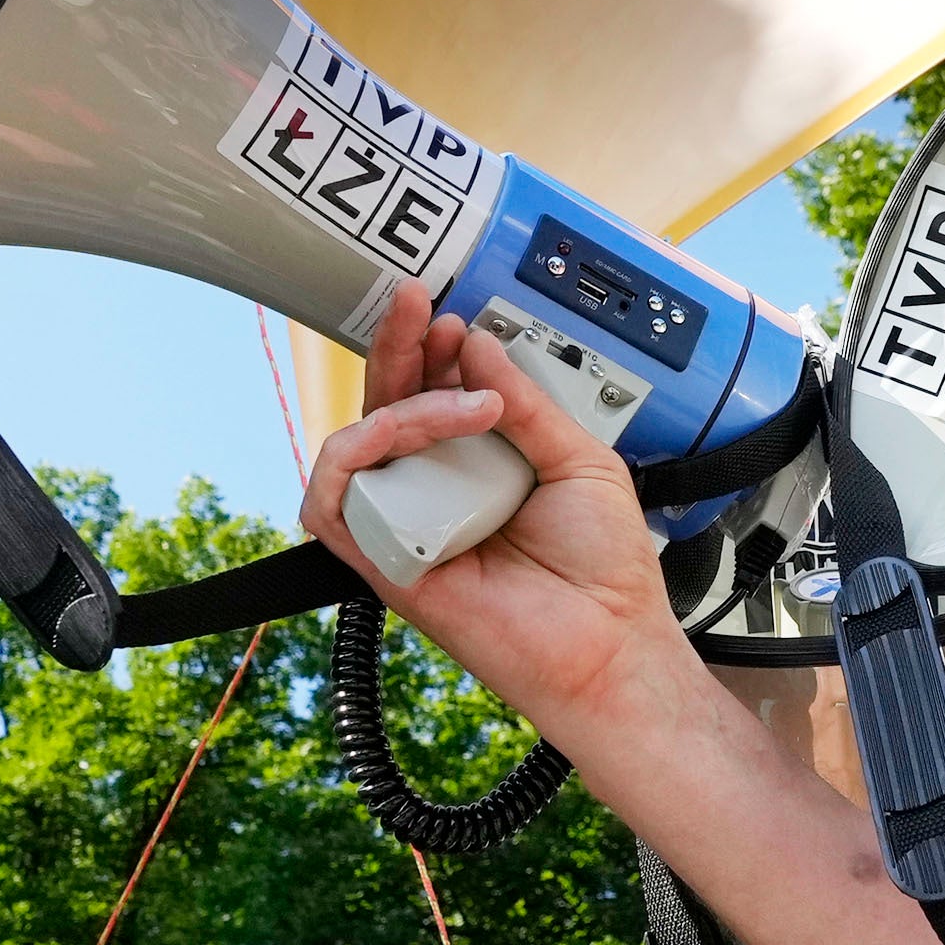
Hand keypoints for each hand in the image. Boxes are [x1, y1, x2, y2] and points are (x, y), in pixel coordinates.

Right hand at [302, 280, 692, 742]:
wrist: (612, 641)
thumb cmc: (604, 568)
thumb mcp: (581, 459)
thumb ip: (527, 402)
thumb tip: (477, 345)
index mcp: (478, 466)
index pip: (431, 394)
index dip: (430, 349)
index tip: (454, 317)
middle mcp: (437, 491)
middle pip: (385, 406)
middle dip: (395, 346)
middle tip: (416, 303)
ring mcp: (408, 525)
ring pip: (355, 443)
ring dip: (399, 402)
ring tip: (465, 402)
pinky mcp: (385, 563)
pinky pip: (332, 502)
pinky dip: (356, 454)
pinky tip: (412, 431)